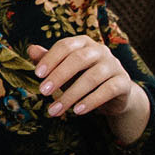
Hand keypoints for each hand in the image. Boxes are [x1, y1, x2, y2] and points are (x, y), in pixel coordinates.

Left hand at [28, 37, 150, 142]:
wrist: (114, 94)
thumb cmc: (83, 77)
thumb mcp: (64, 69)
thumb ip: (49, 60)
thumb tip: (31, 49)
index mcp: (83, 43)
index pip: (66, 46)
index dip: (50, 59)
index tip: (37, 75)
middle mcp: (100, 50)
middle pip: (78, 59)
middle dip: (59, 76)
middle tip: (43, 92)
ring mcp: (114, 65)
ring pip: (92, 78)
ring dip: (71, 95)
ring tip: (56, 109)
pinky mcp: (124, 82)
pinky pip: (108, 90)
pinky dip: (91, 101)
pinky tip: (77, 111)